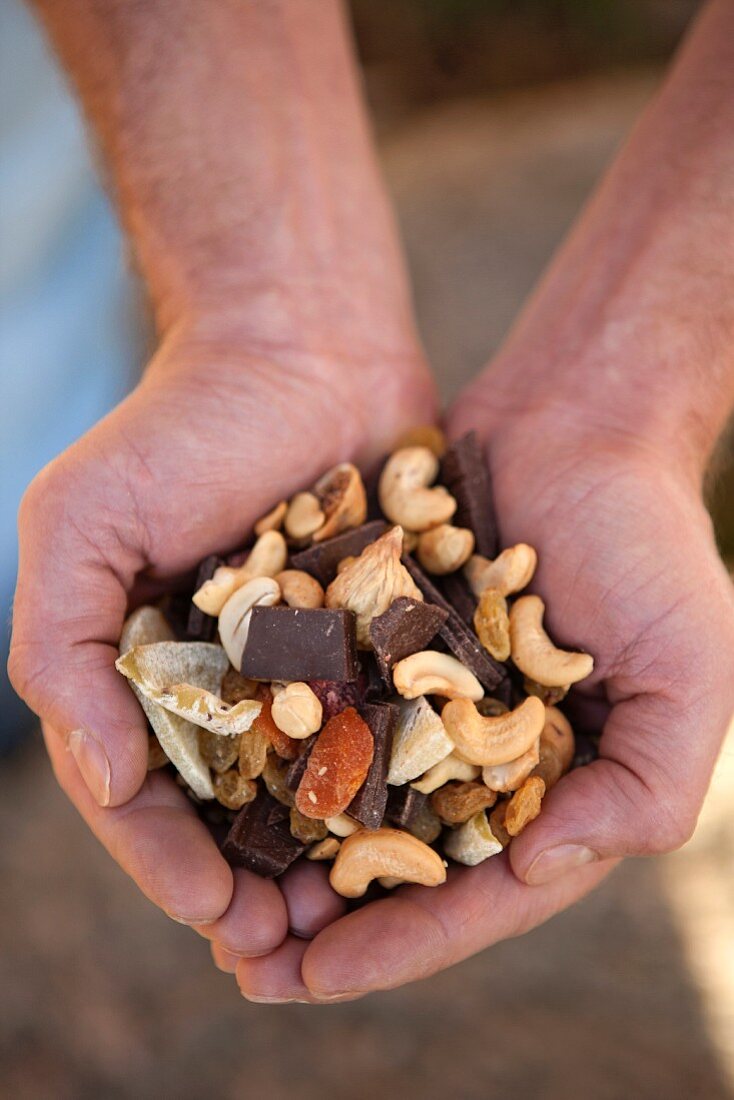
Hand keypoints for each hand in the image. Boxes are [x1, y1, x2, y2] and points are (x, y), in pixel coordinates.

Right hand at [9, 308, 435, 953]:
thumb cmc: (182, 428)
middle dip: (250, 885)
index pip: (141, 791)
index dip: (164, 860)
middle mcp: (226, 684)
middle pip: (230, 811)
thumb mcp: (80, 522)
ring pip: (313, 790)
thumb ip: (61, 649)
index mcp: (143, 672)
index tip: (212, 912)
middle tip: (285, 949)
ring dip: (326, 863)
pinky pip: (390, 730)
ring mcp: (308, 668)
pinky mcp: (383, 643)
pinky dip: (399, 788)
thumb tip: (101, 779)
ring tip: (352, 923)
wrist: (304, 349)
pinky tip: (423, 840)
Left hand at [233, 404, 733, 1001]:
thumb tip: (538, 867)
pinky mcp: (380, 642)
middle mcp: (484, 755)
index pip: (479, 891)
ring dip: (286, 851)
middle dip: (327, 923)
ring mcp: (426, 700)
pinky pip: (323, 706)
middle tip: (240, 971)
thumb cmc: (647, 541)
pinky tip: (217, 781)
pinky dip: (279, 749)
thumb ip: (650, 785)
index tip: (318, 981)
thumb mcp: (693, 671)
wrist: (578, 421)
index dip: (404, 944)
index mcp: (560, 785)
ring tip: (211, 901)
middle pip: (400, 862)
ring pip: (347, 795)